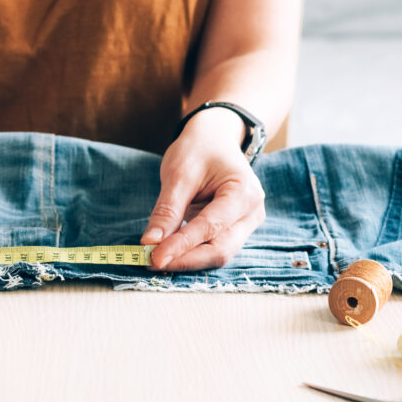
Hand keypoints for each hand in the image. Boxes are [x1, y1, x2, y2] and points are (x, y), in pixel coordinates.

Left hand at [141, 109, 265, 270]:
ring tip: (156, 259)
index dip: (181, 246)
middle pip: (220, 250)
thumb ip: (167, 210)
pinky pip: (214, 247)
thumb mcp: (179, 173)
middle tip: (151, 262)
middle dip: (185, 260)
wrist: (215, 138)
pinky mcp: (234, 230)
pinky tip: (169, 253)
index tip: (154, 257)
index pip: (210, 228)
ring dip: (187, 260)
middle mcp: (252, 213)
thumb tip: (150, 243)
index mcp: (244, 193)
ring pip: (217, 253)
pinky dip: (191, 253)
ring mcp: (246, 224)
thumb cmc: (199, 149)